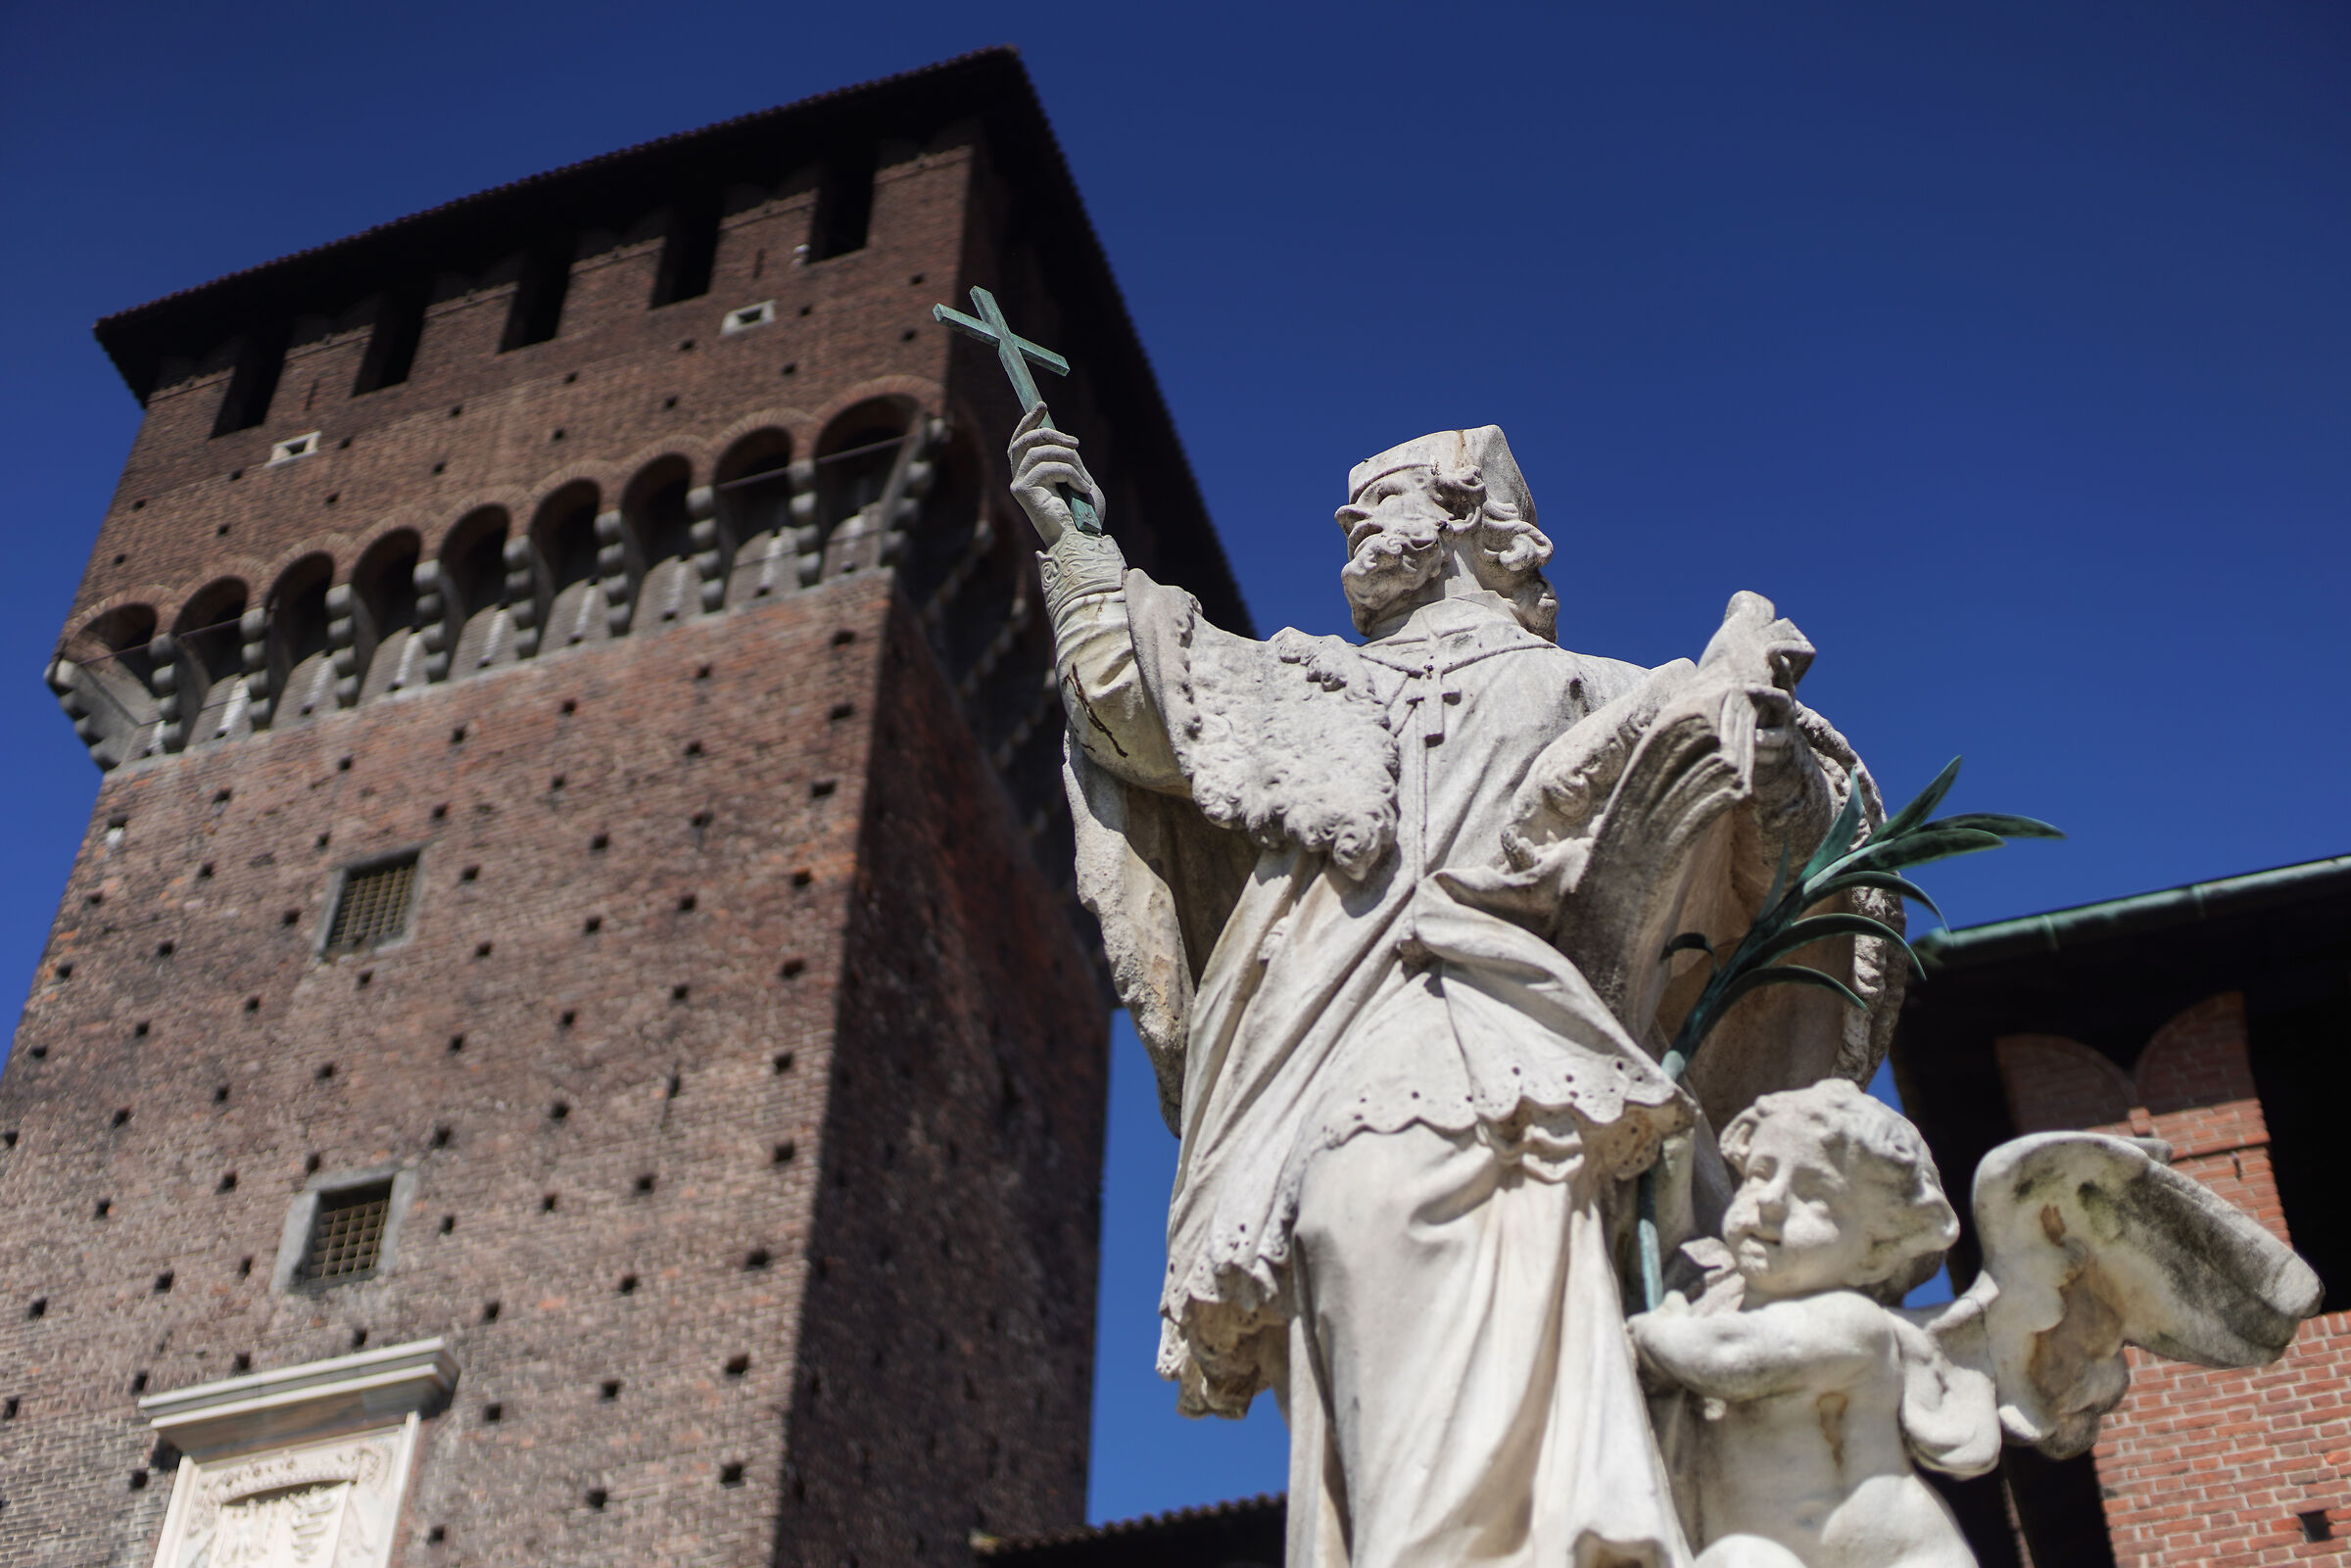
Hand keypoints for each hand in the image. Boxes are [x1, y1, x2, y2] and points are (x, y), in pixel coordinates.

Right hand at [1008, 406, 1103, 546]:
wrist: (1082, 539)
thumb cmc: (1083, 515)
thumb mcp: (1078, 477)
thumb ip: (1067, 458)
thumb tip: (1062, 439)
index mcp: (1029, 475)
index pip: (1021, 442)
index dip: (1029, 422)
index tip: (1042, 405)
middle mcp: (1019, 478)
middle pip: (1025, 441)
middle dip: (1049, 433)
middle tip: (1075, 442)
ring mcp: (1018, 484)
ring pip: (1039, 452)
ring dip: (1067, 459)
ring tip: (1084, 477)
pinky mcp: (1022, 490)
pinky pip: (1046, 467)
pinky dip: (1070, 473)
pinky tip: (1082, 488)